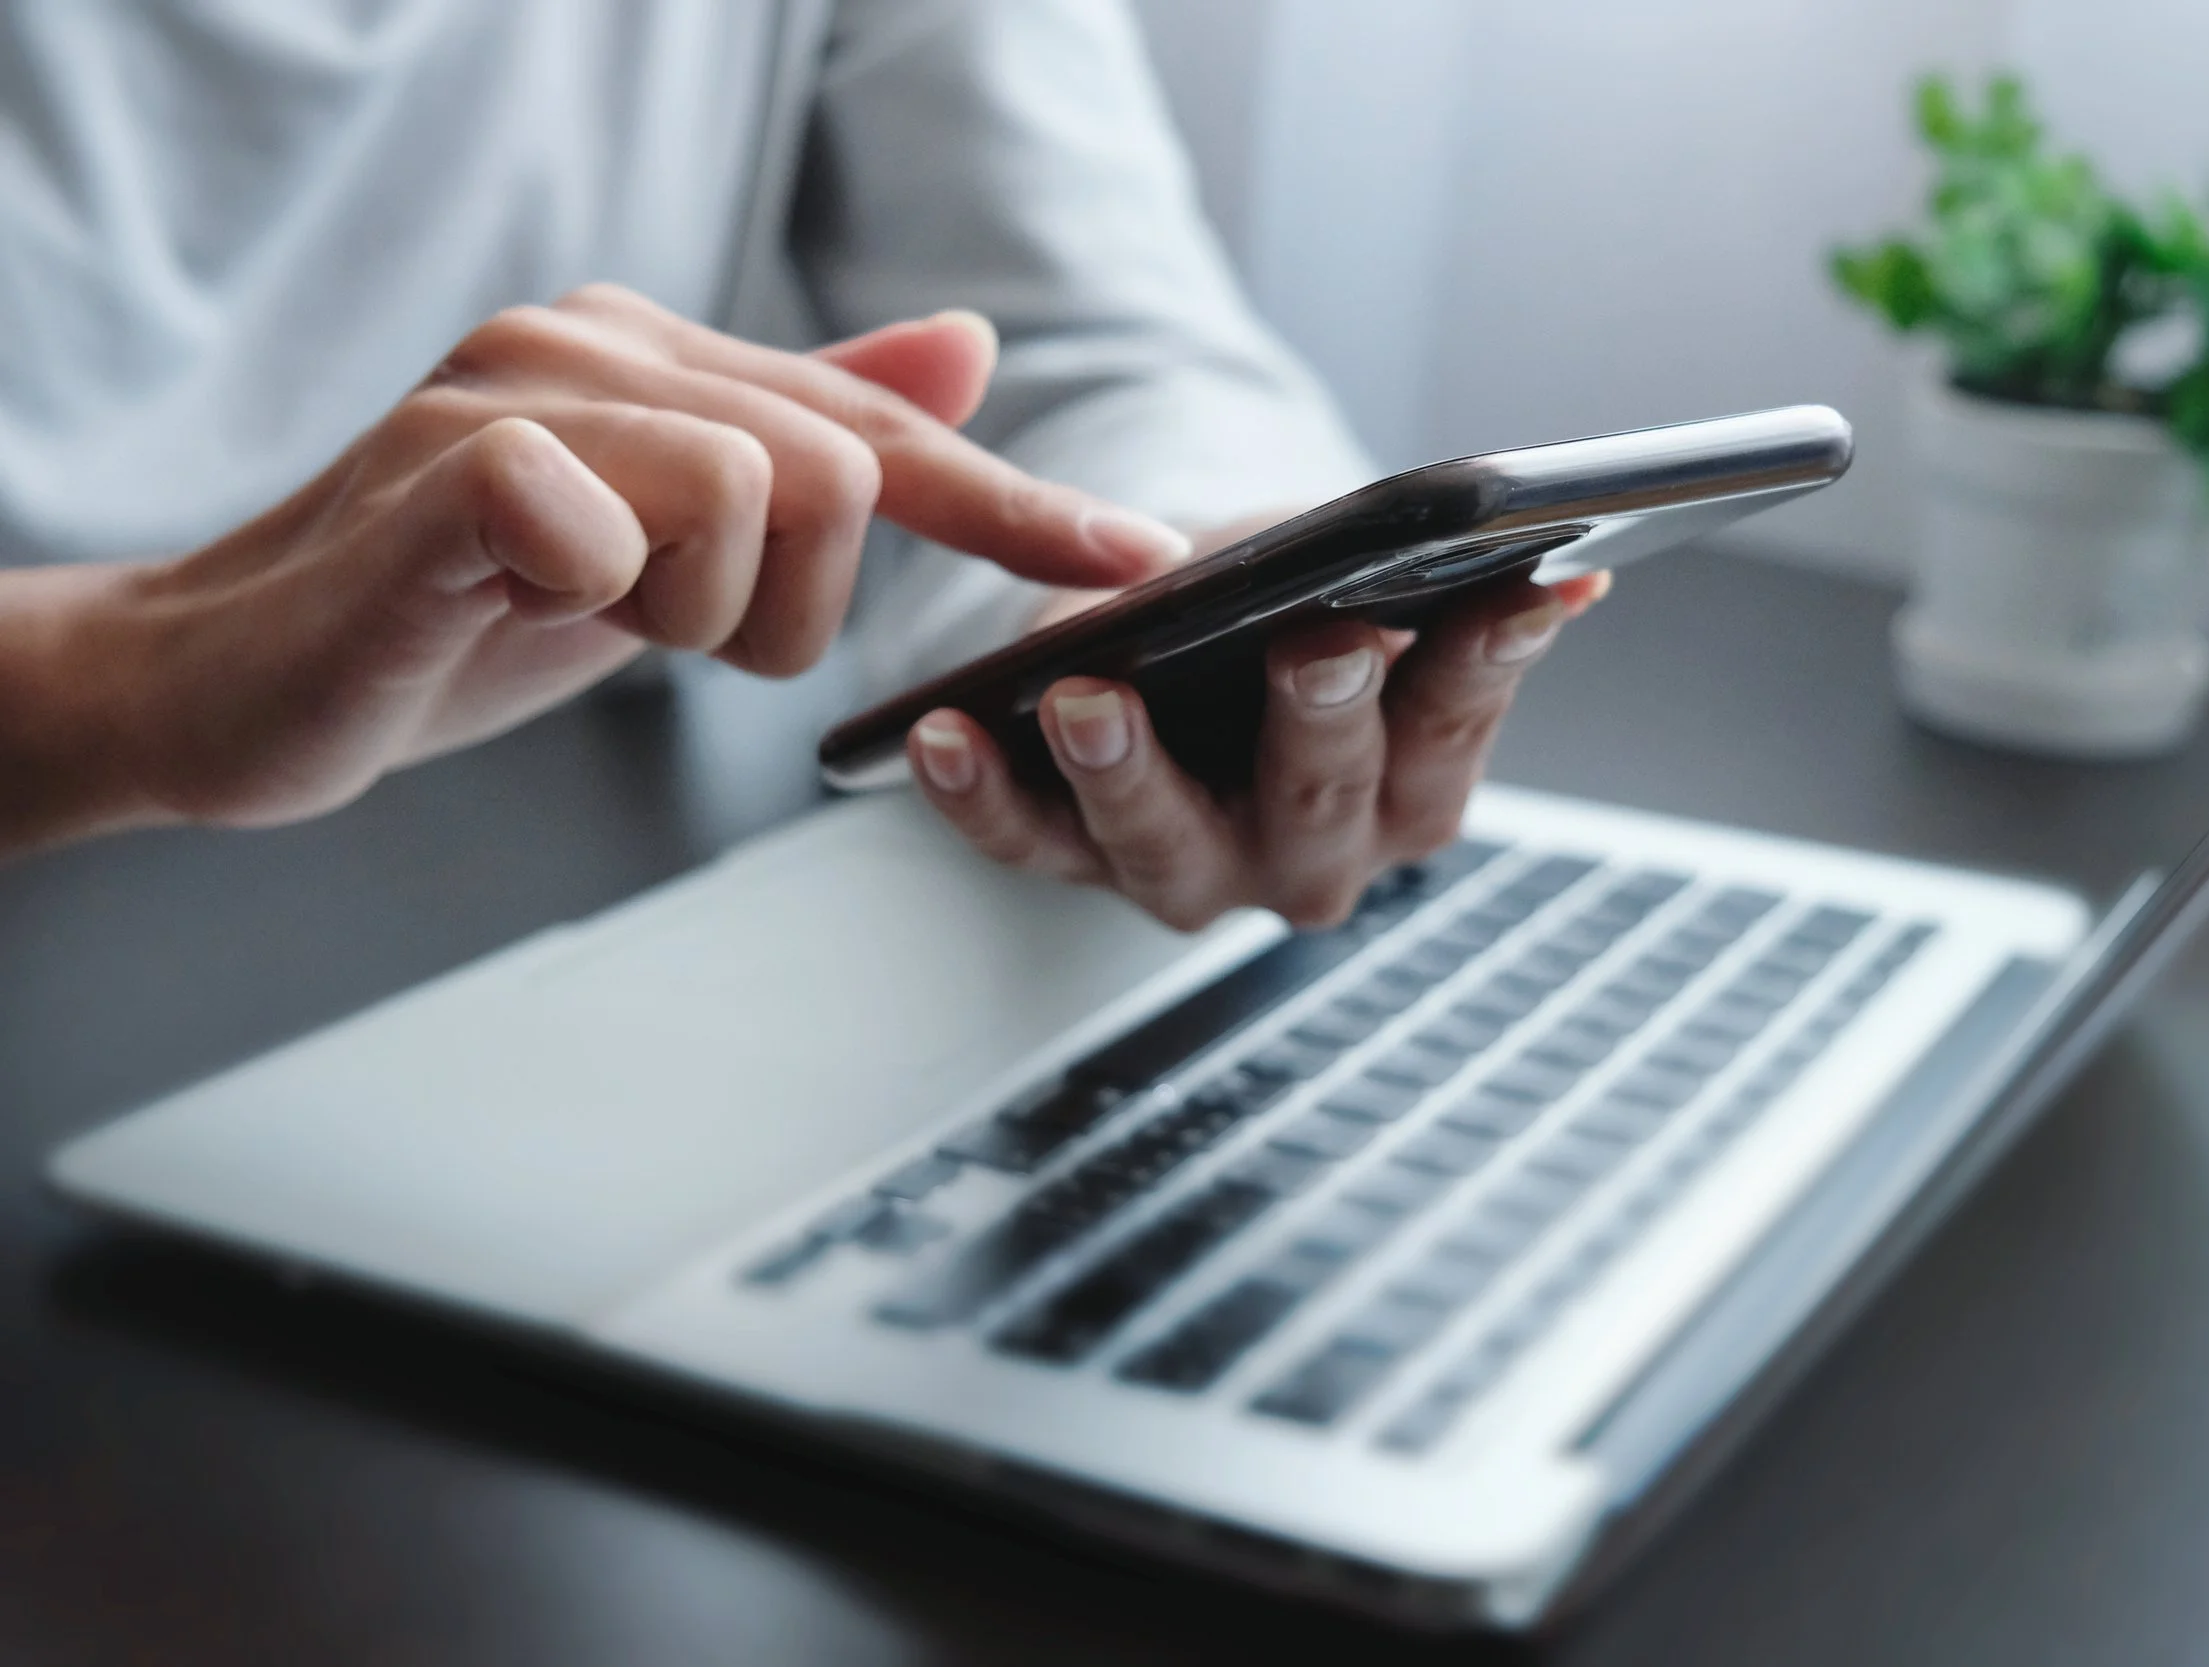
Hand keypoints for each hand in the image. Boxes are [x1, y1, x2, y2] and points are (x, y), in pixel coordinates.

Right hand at [0, 286, 1181, 850]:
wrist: (240, 682)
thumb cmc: (454, 617)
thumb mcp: (668, 550)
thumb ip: (809, 446)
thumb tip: (962, 347)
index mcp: (663, 360)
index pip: (885, 434)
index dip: (1018, 508)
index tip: (1139, 560)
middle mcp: (598, 342)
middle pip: (843, 471)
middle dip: (788, 607)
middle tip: (665, 634)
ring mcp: (518, 388)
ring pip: (759, 494)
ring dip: (693, 617)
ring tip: (582, 621)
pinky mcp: (446, 463)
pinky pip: (613, 525)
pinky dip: (596, 601)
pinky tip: (516, 601)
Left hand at [903, 568, 1610, 930]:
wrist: (1199, 649)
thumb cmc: (1293, 605)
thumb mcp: (1359, 582)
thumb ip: (1434, 583)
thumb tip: (1552, 563)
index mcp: (1412, 788)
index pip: (1458, 723)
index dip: (1487, 661)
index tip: (1511, 594)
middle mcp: (1317, 856)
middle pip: (1324, 797)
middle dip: (1321, 718)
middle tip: (1320, 644)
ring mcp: (1198, 874)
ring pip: (1166, 844)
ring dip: (1128, 773)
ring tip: (1090, 699)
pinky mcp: (1081, 864)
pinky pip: (1027, 845)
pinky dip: (980, 797)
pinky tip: (939, 736)